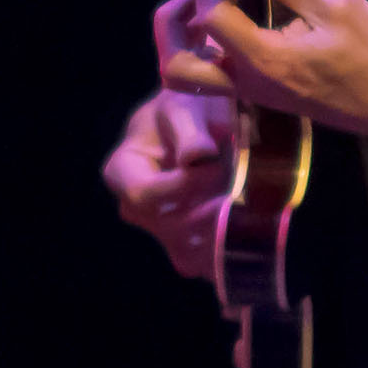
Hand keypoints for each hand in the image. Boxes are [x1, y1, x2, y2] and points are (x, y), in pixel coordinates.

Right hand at [103, 88, 233, 277]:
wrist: (209, 120)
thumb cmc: (189, 105)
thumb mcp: (186, 106)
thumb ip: (189, 131)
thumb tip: (196, 157)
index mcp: (122, 171)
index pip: (144, 194)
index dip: (182, 186)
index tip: (214, 163)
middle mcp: (134, 207)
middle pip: (166, 226)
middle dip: (205, 211)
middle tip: (235, 188)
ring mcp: (159, 229)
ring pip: (185, 251)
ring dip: (218, 234)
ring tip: (242, 206)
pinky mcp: (184, 244)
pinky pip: (200, 262)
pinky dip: (222, 254)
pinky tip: (244, 232)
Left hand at [158, 0, 367, 146]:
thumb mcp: (335, 7)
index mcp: (261, 60)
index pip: (210, 13)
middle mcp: (246, 82)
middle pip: (176, 64)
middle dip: (176, 21)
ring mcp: (252, 92)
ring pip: (193, 74)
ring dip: (190, 36)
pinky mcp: (263, 93)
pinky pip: (218, 71)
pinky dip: (215, 41)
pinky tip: (241, 8)